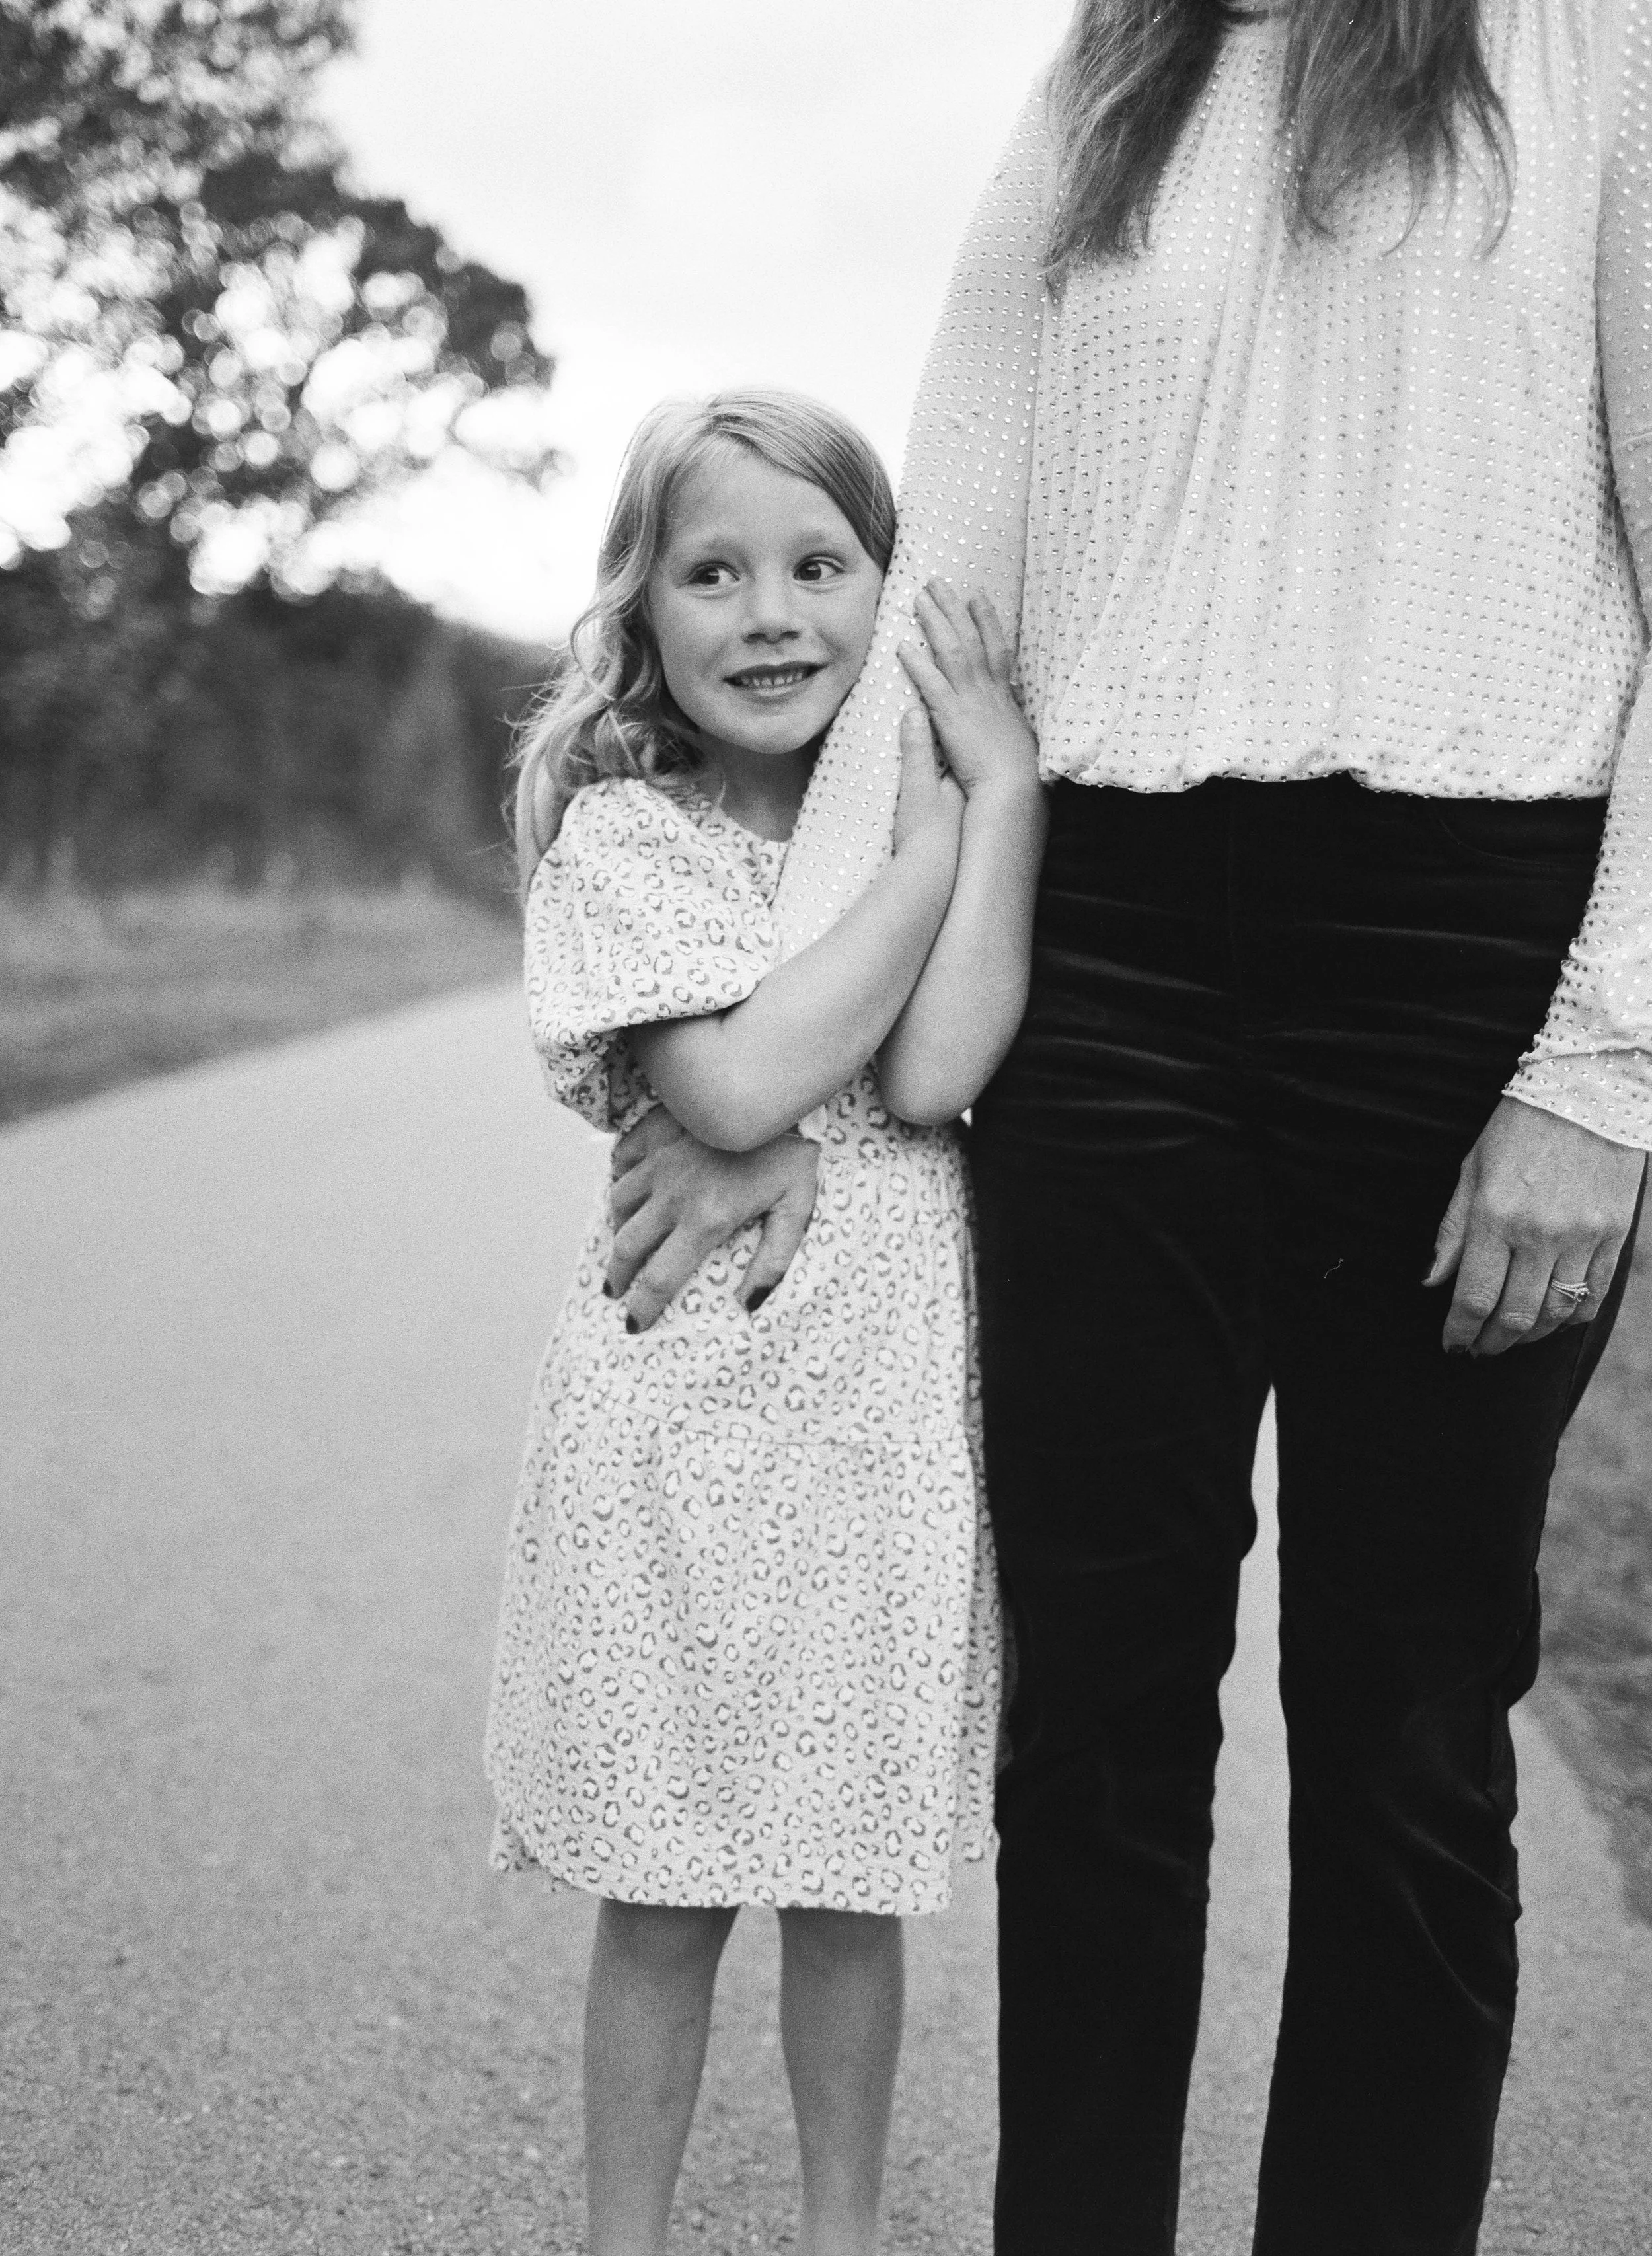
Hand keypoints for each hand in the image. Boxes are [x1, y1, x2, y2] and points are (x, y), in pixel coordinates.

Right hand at [607, 1105, 819, 1331]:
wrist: (775, 1089)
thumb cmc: (792, 1152)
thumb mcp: (796, 1211)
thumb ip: (773, 1262)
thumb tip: (749, 1304)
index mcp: (706, 1220)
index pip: (660, 1278)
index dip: (643, 1308)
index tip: (636, 1324)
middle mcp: (672, 1195)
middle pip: (627, 1248)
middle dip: (618, 1276)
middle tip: (617, 1289)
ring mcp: (658, 1161)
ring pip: (618, 1205)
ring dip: (619, 1230)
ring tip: (626, 1242)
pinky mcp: (652, 1132)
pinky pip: (622, 1162)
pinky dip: (621, 1181)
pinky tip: (632, 1190)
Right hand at [892, 702, 964, 865]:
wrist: (932, 881)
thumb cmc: (924, 833)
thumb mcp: (916, 786)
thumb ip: (917, 749)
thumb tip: (915, 711)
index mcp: (962, 780)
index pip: (960, 745)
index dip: (953, 729)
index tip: (943, 714)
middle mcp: (970, 799)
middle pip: (965, 768)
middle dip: (961, 753)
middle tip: (955, 737)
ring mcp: (965, 821)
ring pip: (964, 792)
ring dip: (957, 781)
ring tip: (948, 770)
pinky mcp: (955, 840)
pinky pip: (954, 813)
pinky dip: (950, 805)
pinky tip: (941, 807)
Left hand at [897, 579, 1038, 799]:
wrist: (1013, 789)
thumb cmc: (1015, 774)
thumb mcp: (1016, 738)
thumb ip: (1006, 719)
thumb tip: (1005, 708)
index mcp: (1003, 696)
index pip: (996, 648)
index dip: (986, 620)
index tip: (976, 596)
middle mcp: (988, 691)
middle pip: (971, 639)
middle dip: (953, 608)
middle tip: (937, 582)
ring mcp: (971, 701)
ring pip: (952, 651)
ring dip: (935, 623)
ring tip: (918, 599)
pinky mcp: (952, 717)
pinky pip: (932, 684)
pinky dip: (918, 663)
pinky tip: (902, 646)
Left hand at [1425, 1095, 1644, 1353]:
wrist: (1590, 1094)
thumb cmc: (1520, 1128)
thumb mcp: (1471, 1170)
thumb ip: (1452, 1231)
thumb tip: (1433, 1280)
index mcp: (1496, 1216)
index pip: (1475, 1297)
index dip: (1460, 1331)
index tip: (1452, 1344)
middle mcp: (1540, 1233)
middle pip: (1515, 1315)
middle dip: (1492, 1342)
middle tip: (1478, 1349)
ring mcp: (1583, 1237)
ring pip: (1556, 1312)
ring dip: (1530, 1335)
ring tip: (1511, 1337)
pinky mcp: (1615, 1235)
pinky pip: (1594, 1295)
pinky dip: (1572, 1318)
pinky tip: (1554, 1320)